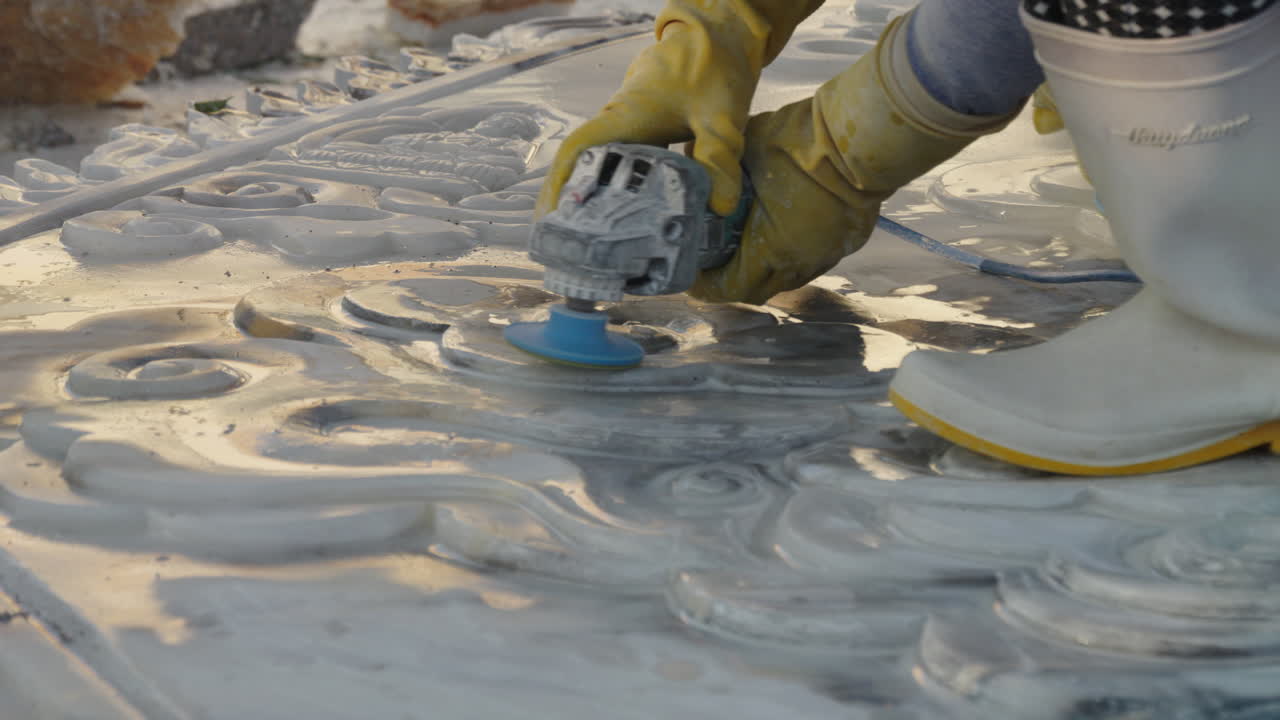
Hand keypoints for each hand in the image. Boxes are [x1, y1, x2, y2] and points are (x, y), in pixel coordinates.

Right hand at [536, 0, 822, 218]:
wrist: (721, 34)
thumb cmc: (712, 65)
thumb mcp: (720, 114)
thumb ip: (719, 157)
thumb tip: (718, 210)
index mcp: (624, 117)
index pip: (577, 153)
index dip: (559, 187)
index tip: (551, 219)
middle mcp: (619, 124)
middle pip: (580, 167)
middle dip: (569, 205)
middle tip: (568, 248)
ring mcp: (631, 128)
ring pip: (601, 167)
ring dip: (593, 200)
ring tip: (593, 243)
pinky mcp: (647, 133)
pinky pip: (625, 165)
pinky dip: (622, 192)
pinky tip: (634, 219)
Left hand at [690, 13, 1022, 303]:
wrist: (860, 136)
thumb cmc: (798, 142)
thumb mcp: (744, 150)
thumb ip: (716, 168)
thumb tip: (687, 164)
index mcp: (769, 249)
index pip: (729, 288)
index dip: (706, 286)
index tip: (692, 273)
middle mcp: (798, 263)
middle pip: (755, 292)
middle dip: (730, 283)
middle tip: (712, 263)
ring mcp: (824, 256)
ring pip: (785, 281)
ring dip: (761, 272)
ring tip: (743, 251)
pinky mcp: (843, 244)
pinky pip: (808, 263)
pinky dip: (787, 259)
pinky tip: (778, 238)